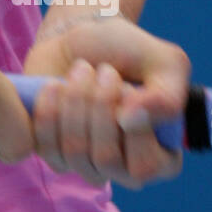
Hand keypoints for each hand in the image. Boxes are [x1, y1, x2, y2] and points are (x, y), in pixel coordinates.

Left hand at [22, 12, 189, 189]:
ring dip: (75, 103)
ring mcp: (87, 166)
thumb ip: (165, 98)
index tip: (127, 85)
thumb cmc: (129, 52)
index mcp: (162, 159)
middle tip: (102, 70)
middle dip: (99, 105)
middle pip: (105, 159)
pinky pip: (45, 147)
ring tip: (81, 70)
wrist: (82, 40)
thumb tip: (128, 122)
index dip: (132, 123)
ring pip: (74, 153)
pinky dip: (48, 111)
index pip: (144, 166)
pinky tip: (54, 85)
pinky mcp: (54, 153)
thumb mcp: (165, 63)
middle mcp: (125, 171)